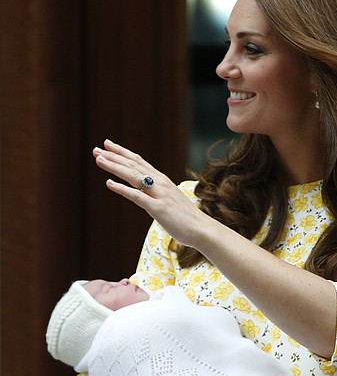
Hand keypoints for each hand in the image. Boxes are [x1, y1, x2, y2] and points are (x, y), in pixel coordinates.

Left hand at [93, 139, 209, 246]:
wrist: (202, 229)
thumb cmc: (186, 217)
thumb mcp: (169, 200)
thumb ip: (157, 193)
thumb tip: (146, 191)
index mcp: (162, 180)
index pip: (139, 161)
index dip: (122, 153)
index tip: (107, 145)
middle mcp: (160, 183)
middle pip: (134, 165)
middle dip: (114, 156)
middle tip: (96, 149)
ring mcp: (160, 195)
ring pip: (134, 176)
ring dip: (115, 167)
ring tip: (99, 160)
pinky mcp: (158, 208)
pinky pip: (137, 196)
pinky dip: (122, 189)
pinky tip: (109, 183)